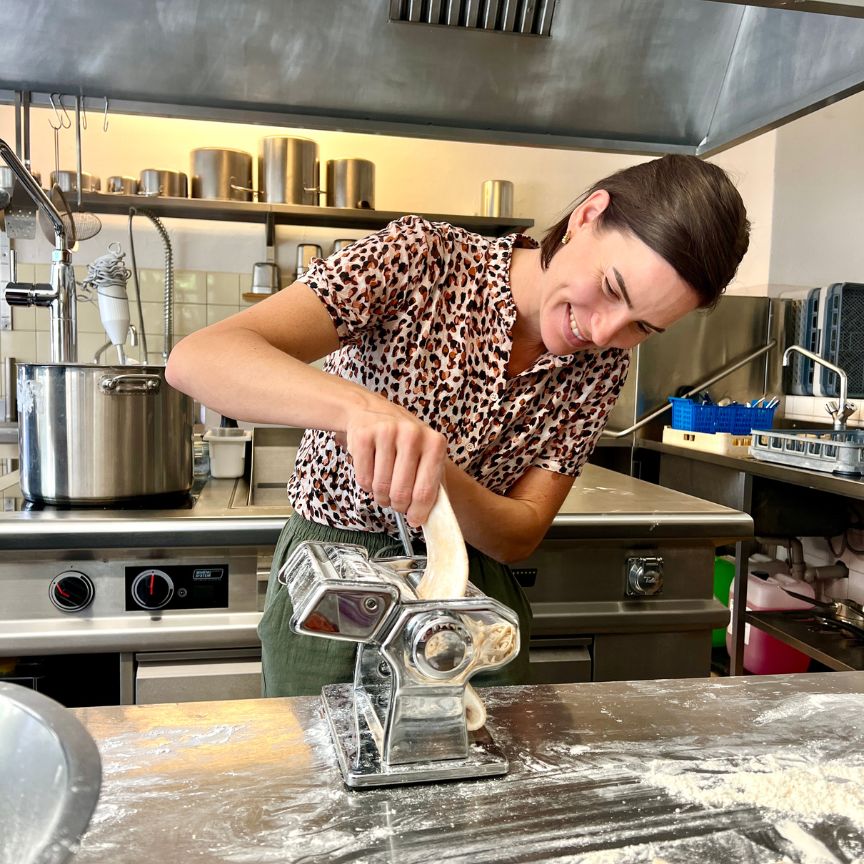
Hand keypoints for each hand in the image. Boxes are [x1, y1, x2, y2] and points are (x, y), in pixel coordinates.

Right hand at [341, 398, 446, 524]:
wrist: (372, 411)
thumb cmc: (403, 440)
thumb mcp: (425, 454)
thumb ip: (431, 483)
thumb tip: (426, 519)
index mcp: (434, 442)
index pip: (426, 490)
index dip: (418, 512)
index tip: (414, 520)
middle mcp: (412, 435)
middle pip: (402, 493)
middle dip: (398, 506)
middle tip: (397, 504)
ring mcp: (387, 433)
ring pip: (381, 488)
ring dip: (381, 496)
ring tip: (385, 488)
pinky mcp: (363, 436)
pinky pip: (364, 479)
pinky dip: (367, 485)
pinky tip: (373, 473)